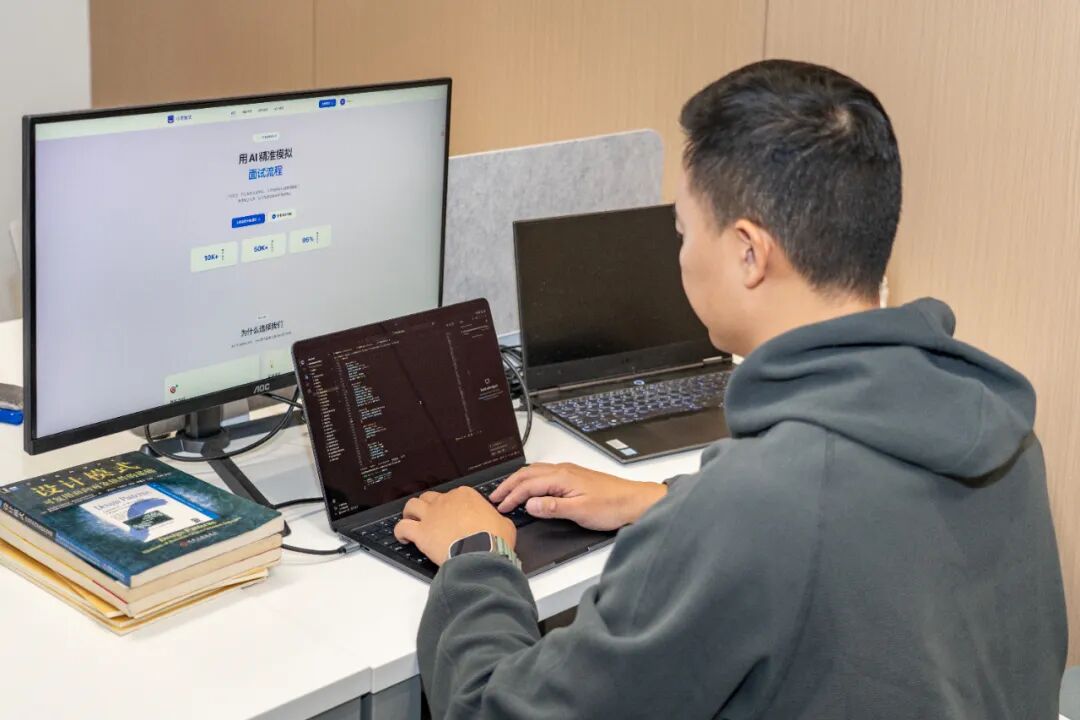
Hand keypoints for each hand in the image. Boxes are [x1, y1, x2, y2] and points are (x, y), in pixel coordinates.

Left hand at [394, 486, 515, 565]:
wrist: (481, 553)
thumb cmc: (493, 539)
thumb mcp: (505, 524)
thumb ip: (498, 520)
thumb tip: (499, 523)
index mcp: (465, 496)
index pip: (454, 495)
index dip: (453, 506)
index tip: (455, 515)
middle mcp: (445, 501)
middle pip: (430, 497)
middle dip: (429, 505)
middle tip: (431, 516)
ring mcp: (431, 515)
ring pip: (412, 505)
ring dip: (410, 512)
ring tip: (411, 520)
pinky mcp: (421, 532)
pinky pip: (402, 527)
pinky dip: (400, 531)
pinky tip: (403, 537)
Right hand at [490, 462, 665, 530]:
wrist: (635, 501)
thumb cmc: (612, 506)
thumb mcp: (580, 511)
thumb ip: (552, 508)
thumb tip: (529, 504)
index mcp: (562, 477)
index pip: (528, 485)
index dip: (511, 496)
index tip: (500, 507)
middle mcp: (564, 470)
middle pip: (527, 474)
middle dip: (508, 485)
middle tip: (494, 498)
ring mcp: (569, 472)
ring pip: (535, 472)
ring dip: (519, 482)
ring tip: (507, 493)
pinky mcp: (574, 477)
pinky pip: (545, 474)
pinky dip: (531, 481)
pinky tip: (530, 489)